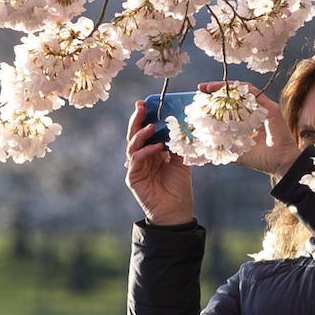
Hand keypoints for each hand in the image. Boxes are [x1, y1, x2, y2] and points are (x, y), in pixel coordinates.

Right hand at [125, 100, 193, 225]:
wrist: (176, 212)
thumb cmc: (178, 188)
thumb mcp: (181, 162)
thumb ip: (178, 145)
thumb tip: (180, 125)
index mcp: (152, 152)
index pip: (145, 131)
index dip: (144, 117)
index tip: (147, 103)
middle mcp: (141, 157)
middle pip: (134, 134)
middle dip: (137, 120)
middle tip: (141, 107)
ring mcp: (136, 167)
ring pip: (132, 145)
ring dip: (141, 134)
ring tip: (151, 126)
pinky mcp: (133, 178)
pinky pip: (136, 160)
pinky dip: (145, 152)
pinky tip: (156, 148)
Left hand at [197, 81, 298, 178]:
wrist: (281, 164)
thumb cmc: (261, 159)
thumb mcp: (235, 151)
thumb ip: (222, 145)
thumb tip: (203, 144)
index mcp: (248, 120)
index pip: (231, 104)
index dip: (216, 100)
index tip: (201, 97)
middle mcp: (256, 111)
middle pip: (236, 94)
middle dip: (218, 89)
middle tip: (202, 88)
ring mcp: (264, 108)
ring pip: (244, 91)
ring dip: (226, 87)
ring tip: (210, 88)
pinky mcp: (271, 108)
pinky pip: (255, 94)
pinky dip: (240, 90)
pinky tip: (227, 91)